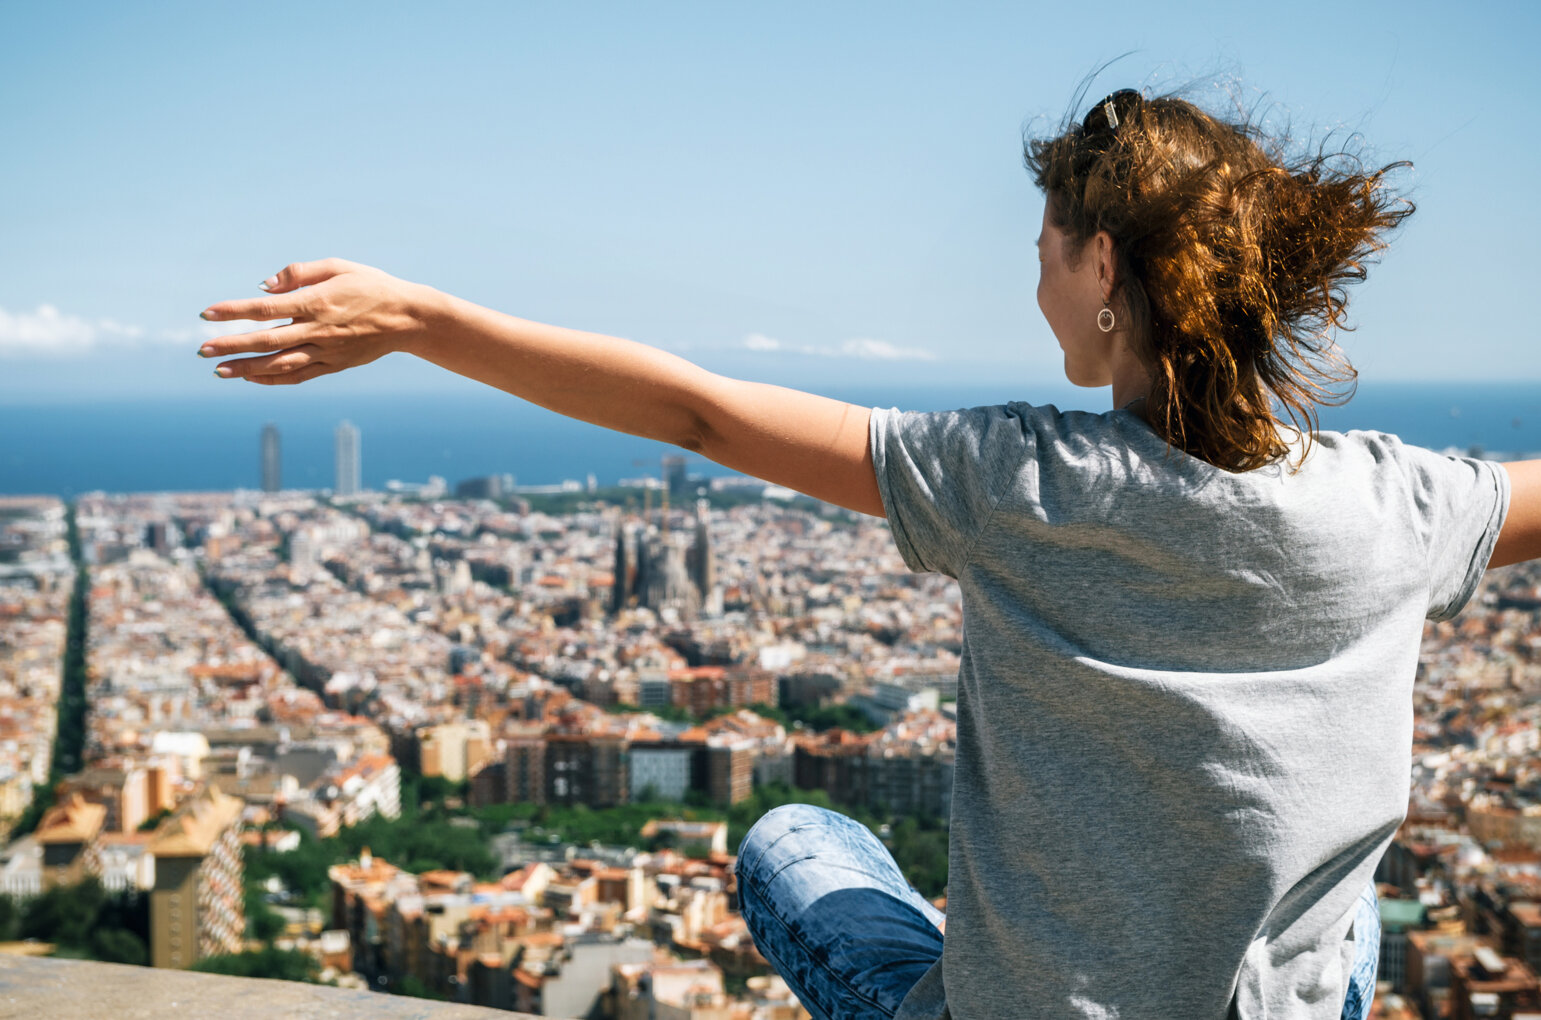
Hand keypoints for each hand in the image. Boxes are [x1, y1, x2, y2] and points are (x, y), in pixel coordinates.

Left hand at [199, 259, 434, 385]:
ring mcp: (327, 352)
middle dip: (232, 346)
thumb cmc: (372, 285)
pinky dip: (273, 380)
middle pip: (267, 341)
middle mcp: (319, 331)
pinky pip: (299, 376)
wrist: (408, 318)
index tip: (206, 313)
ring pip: (280, 365)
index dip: (233, 310)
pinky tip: (252, 379)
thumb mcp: (338, 266)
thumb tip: (264, 285)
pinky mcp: (334, 366)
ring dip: (247, 369)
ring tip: (220, 370)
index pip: (265, 309)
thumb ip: (299, 272)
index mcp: (317, 303)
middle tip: (202, 350)